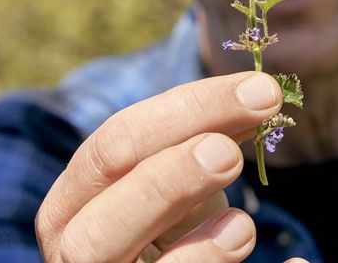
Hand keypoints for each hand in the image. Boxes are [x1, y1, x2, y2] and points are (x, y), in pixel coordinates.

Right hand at [35, 71, 297, 261]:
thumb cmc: (173, 223)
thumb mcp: (179, 177)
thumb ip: (204, 137)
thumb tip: (261, 97)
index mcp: (75, 205)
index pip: (113, 148)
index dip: (186, 113)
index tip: (262, 93)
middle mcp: (77, 259)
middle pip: (94, 233)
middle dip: (164, 185)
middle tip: (229, 155)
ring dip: (198, 256)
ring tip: (243, 228)